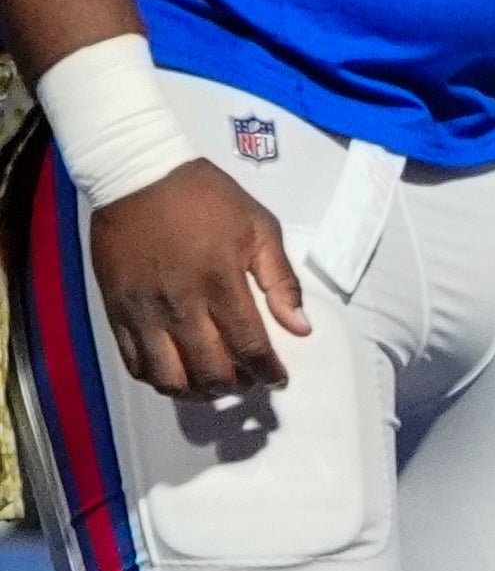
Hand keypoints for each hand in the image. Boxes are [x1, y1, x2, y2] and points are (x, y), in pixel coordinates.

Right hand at [88, 160, 312, 399]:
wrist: (139, 178)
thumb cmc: (208, 199)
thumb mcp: (260, 227)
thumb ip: (281, 281)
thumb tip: (301, 328)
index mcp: (221, 283)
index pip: (249, 346)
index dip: (267, 372)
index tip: (278, 380)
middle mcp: (180, 306)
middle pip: (210, 371)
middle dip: (236, 386)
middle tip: (249, 381)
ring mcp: (144, 314)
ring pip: (169, 379)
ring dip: (197, 392)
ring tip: (215, 385)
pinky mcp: (116, 314)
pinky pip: (135, 365)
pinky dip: (159, 381)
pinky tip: (178, 375)